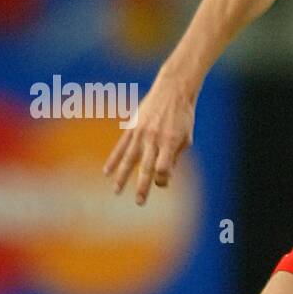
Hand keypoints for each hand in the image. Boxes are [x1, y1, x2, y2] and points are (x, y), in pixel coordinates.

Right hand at [103, 73, 195, 205]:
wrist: (172, 90)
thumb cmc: (183, 117)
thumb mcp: (186, 138)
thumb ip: (174, 158)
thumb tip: (162, 178)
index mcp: (170, 143)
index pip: (163, 169)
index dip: (162, 180)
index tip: (162, 183)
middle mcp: (153, 139)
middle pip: (146, 168)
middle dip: (142, 187)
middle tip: (139, 203)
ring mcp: (140, 133)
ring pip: (129, 159)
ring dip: (122, 177)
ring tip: (116, 191)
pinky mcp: (132, 127)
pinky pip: (120, 147)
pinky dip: (113, 160)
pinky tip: (106, 172)